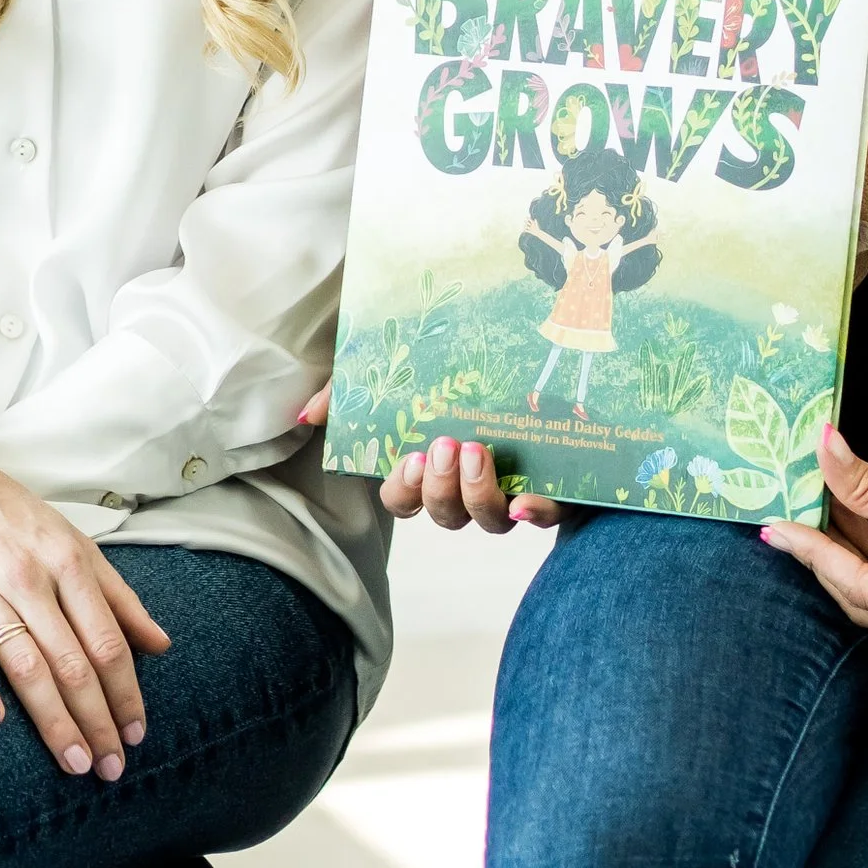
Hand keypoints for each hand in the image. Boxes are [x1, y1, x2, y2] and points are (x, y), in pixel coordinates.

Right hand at [0, 439, 169, 773]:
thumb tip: (161, 644)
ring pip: (26, 662)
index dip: (126, 694)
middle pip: (73, 661)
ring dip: (53, 718)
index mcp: (69, 563)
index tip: (136, 734)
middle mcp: (29, 577)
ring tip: (73, 760)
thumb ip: (118, 596)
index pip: (108, 642)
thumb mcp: (75, 544)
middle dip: (96, 720)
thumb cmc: (11, 519)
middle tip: (110, 768)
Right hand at [294, 386, 556, 538]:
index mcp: (434, 467)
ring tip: (477, 450)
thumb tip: (309, 414)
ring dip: (476, 496)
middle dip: (439, 489)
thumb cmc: (461, 367)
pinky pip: (548, 514)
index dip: (404, 491)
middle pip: (445, 516)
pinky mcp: (557, 482)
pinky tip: (525, 502)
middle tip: (444, 445)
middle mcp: (470, 485)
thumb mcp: (400, 370)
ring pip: (490, 521)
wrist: (539, 345)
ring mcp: (513, 487)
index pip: (404, 501)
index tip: (410, 457)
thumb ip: (351, 390)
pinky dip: (535, 513)